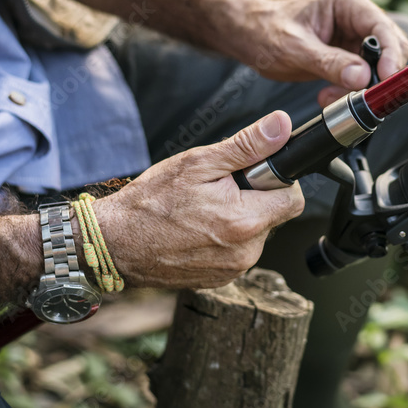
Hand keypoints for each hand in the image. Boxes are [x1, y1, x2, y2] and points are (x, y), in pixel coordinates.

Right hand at [92, 111, 304, 288]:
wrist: (115, 243)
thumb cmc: (150, 202)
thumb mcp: (198, 163)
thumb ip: (246, 146)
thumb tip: (281, 126)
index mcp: (245, 221)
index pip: (293, 199)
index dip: (276, 181)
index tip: (251, 175)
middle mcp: (245, 252)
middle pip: (273, 216)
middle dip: (253, 199)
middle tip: (216, 192)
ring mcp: (233, 270)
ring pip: (255, 234)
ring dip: (238, 219)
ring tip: (201, 211)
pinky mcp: (220, 280)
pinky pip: (237, 252)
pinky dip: (223, 239)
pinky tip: (196, 230)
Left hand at [241, 0, 407, 106]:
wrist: (250, 36)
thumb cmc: (266, 32)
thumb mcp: (294, 49)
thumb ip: (329, 63)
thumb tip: (362, 78)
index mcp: (346, 1)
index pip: (382, 27)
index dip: (390, 54)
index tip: (385, 79)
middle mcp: (357, 14)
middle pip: (390, 46)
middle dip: (378, 74)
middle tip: (359, 97)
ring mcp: (355, 33)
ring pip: (380, 64)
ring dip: (363, 86)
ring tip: (331, 97)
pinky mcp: (351, 52)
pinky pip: (365, 74)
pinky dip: (352, 90)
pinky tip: (328, 94)